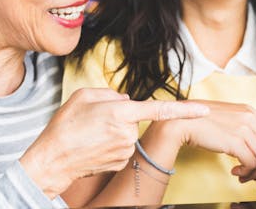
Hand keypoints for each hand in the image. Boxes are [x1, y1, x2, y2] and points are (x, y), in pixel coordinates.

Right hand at [20, 88, 208, 198]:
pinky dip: (111, 145)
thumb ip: (109, 93)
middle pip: (134, 118)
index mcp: (120, 112)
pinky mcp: (121, 162)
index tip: (203, 109)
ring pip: (128, 133)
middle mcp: (127, 132)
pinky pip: (123, 147)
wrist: (52, 160)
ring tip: (91, 135)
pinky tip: (95, 147)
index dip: (184, 110)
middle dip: (119, 117)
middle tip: (94, 122)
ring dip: (114, 132)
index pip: (159, 109)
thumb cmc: (64, 126)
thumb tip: (125, 100)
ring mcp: (125, 149)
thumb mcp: (83, 96)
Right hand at [160, 100, 255, 182]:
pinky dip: (247, 172)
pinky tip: (235, 172)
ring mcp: (243, 129)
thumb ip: (243, 125)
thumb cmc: (200, 121)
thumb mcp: (228, 117)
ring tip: (243, 174)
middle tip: (254, 173)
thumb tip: (254, 142)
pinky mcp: (235, 141)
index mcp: (249, 111)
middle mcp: (249, 117)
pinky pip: (252, 163)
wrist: (182, 122)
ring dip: (255, 171)